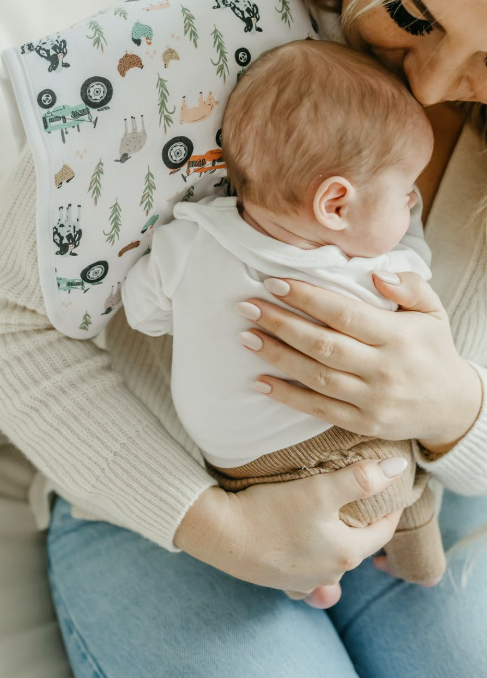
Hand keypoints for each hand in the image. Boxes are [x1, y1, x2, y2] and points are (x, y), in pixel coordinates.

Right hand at [174, 457, 405, 595]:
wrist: (219, 533)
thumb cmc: (271, 511)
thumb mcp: (319, 489)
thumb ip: (361, 479)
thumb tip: (398, 468)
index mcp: (346, 554)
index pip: (383, 532)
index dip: (390, 508)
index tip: (392, 491)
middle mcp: (329, 575)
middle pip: (357, 544)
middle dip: (361, 522)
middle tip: (361, 497)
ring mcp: (303, 581)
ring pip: (331, 557)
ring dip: (334, 538)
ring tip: (330, 516)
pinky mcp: (278, 579)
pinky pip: (305, 566)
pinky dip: (308, 552)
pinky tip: (299, 539)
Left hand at [237, 272, 481, 451]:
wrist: (453, 406)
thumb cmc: (433, 349)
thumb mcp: (434, 311)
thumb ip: (410, 286)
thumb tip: (377, 275)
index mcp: (398, 337)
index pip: (344, 314)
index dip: (307, 298)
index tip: (275, 283)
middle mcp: (383, 369)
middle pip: (323, 344)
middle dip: (280, 323)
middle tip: (247, 306)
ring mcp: (372, 400)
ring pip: (316, 376)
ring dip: (277, 356)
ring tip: (246, 336)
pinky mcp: (363, 424)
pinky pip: (318, 409)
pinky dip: (287, 396)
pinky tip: (260, 381)